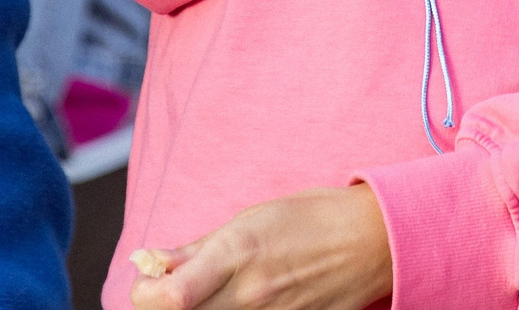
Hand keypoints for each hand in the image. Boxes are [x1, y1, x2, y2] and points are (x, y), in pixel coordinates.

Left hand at [127, 186, 390, 309]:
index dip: (145, 294)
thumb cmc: (312, 218)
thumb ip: (198, 249)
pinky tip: (236, 304)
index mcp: (237, 254)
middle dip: (167, 306)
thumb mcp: (251, 218)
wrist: (373, 242)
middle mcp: (250, 295)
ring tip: (208, 294)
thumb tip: (153, 263)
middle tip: (174, 291)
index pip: (169, 298)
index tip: (149, 281)